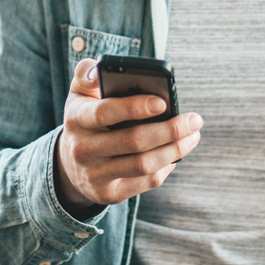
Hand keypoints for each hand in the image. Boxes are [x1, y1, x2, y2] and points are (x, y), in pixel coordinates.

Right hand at [54, 58, 202, 217]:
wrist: (69, 163)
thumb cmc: (86, 118)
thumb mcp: (79, 93)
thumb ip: (88, 73)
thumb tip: (100, 70)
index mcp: (76, 118)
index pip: (104, 112)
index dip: (134, 107)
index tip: (163, 101)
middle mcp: (82, 149)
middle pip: (133, 141)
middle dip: (169, 130)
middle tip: (194, 120)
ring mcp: (95, 175)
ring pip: (144, 164)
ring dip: (175, 149)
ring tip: (193, 135)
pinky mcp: (109, 194)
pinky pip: (145, 181)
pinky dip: (166, 166)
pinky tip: (176, 153)